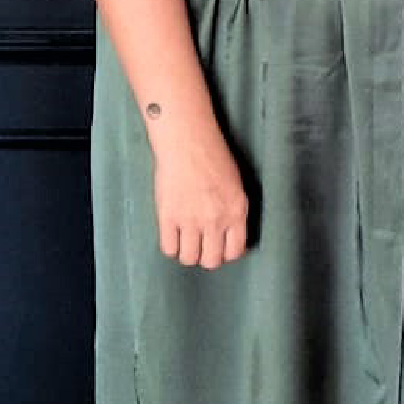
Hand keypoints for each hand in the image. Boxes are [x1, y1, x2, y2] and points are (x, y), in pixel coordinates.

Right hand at [150, 121, 248, 268]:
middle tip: (201, 246)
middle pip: (211, 260)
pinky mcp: (167, 217)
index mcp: (236, 212)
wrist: (188, 142)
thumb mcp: (236, 185)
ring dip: (188, 254)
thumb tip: (229, 233)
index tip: (220, 248)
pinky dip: (171, 247)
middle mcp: (215, 221)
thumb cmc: (214, 157)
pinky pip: (168, 248)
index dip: (227, 254)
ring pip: (189, 258)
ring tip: (186, 242)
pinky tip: (172, 235)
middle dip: (207, 257)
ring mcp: (190, 221)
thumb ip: (233, 210)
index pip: (235, 251)